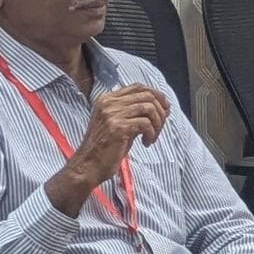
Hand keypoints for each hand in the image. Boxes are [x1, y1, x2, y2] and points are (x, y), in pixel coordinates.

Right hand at [46, 85, 167, 214]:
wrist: (88, 165)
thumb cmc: (106, 147)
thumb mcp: (119, 123)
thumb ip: (134, 112)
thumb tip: (162, 106)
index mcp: (107, 99)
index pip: (138, 87)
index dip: (156, 95)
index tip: (165, 109)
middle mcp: (108, 103)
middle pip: (146, 95)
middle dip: (160, 110)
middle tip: (161, 126)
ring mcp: (112, 114)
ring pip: (148, 108)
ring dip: (158, 123)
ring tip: (152, 137)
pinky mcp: (118, 127)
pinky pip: (145, 124)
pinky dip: (152, 133)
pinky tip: (146, 143)